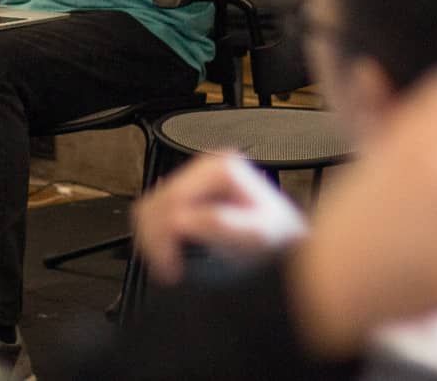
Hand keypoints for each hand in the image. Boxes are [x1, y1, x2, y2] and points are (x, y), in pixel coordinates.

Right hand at [134, 151, 308, 285]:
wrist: (286, 240)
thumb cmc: (277, 238)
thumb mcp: (257, 234)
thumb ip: (221, 224)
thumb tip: (181, 220)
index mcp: (220, 169)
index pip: (172, 200)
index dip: (164, 235)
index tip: (170, 266)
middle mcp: (205, 167)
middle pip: (157, 201)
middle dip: (156, 239)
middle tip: (167, 270)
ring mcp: (194, 178)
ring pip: (150, 205)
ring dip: (152, 238)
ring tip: (168, 264)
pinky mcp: (187, 193)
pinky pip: (155, 211)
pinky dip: (155, 234)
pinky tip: (170, 252)